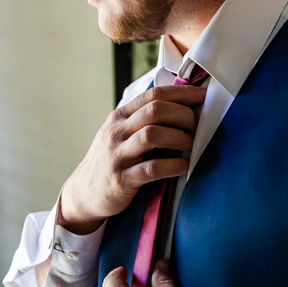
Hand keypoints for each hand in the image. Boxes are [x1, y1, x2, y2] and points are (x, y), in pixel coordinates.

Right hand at [59, 85, 205, 234]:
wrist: (84, 193)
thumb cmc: (111, 161)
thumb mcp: (120, 134)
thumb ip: (142, 120)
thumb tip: (181, 107)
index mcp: (119, 117)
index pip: (152, 95)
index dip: (181, 93)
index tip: (202, 96)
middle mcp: (116, 132)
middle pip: (155, 111)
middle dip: (183, 115)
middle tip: (198, 126)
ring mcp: (117, 155)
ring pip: (152, 135)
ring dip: (179, 138)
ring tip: (192, 145)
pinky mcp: (121, 180)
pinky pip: (151, 169)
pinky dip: (172, 165)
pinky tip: (185, 166)